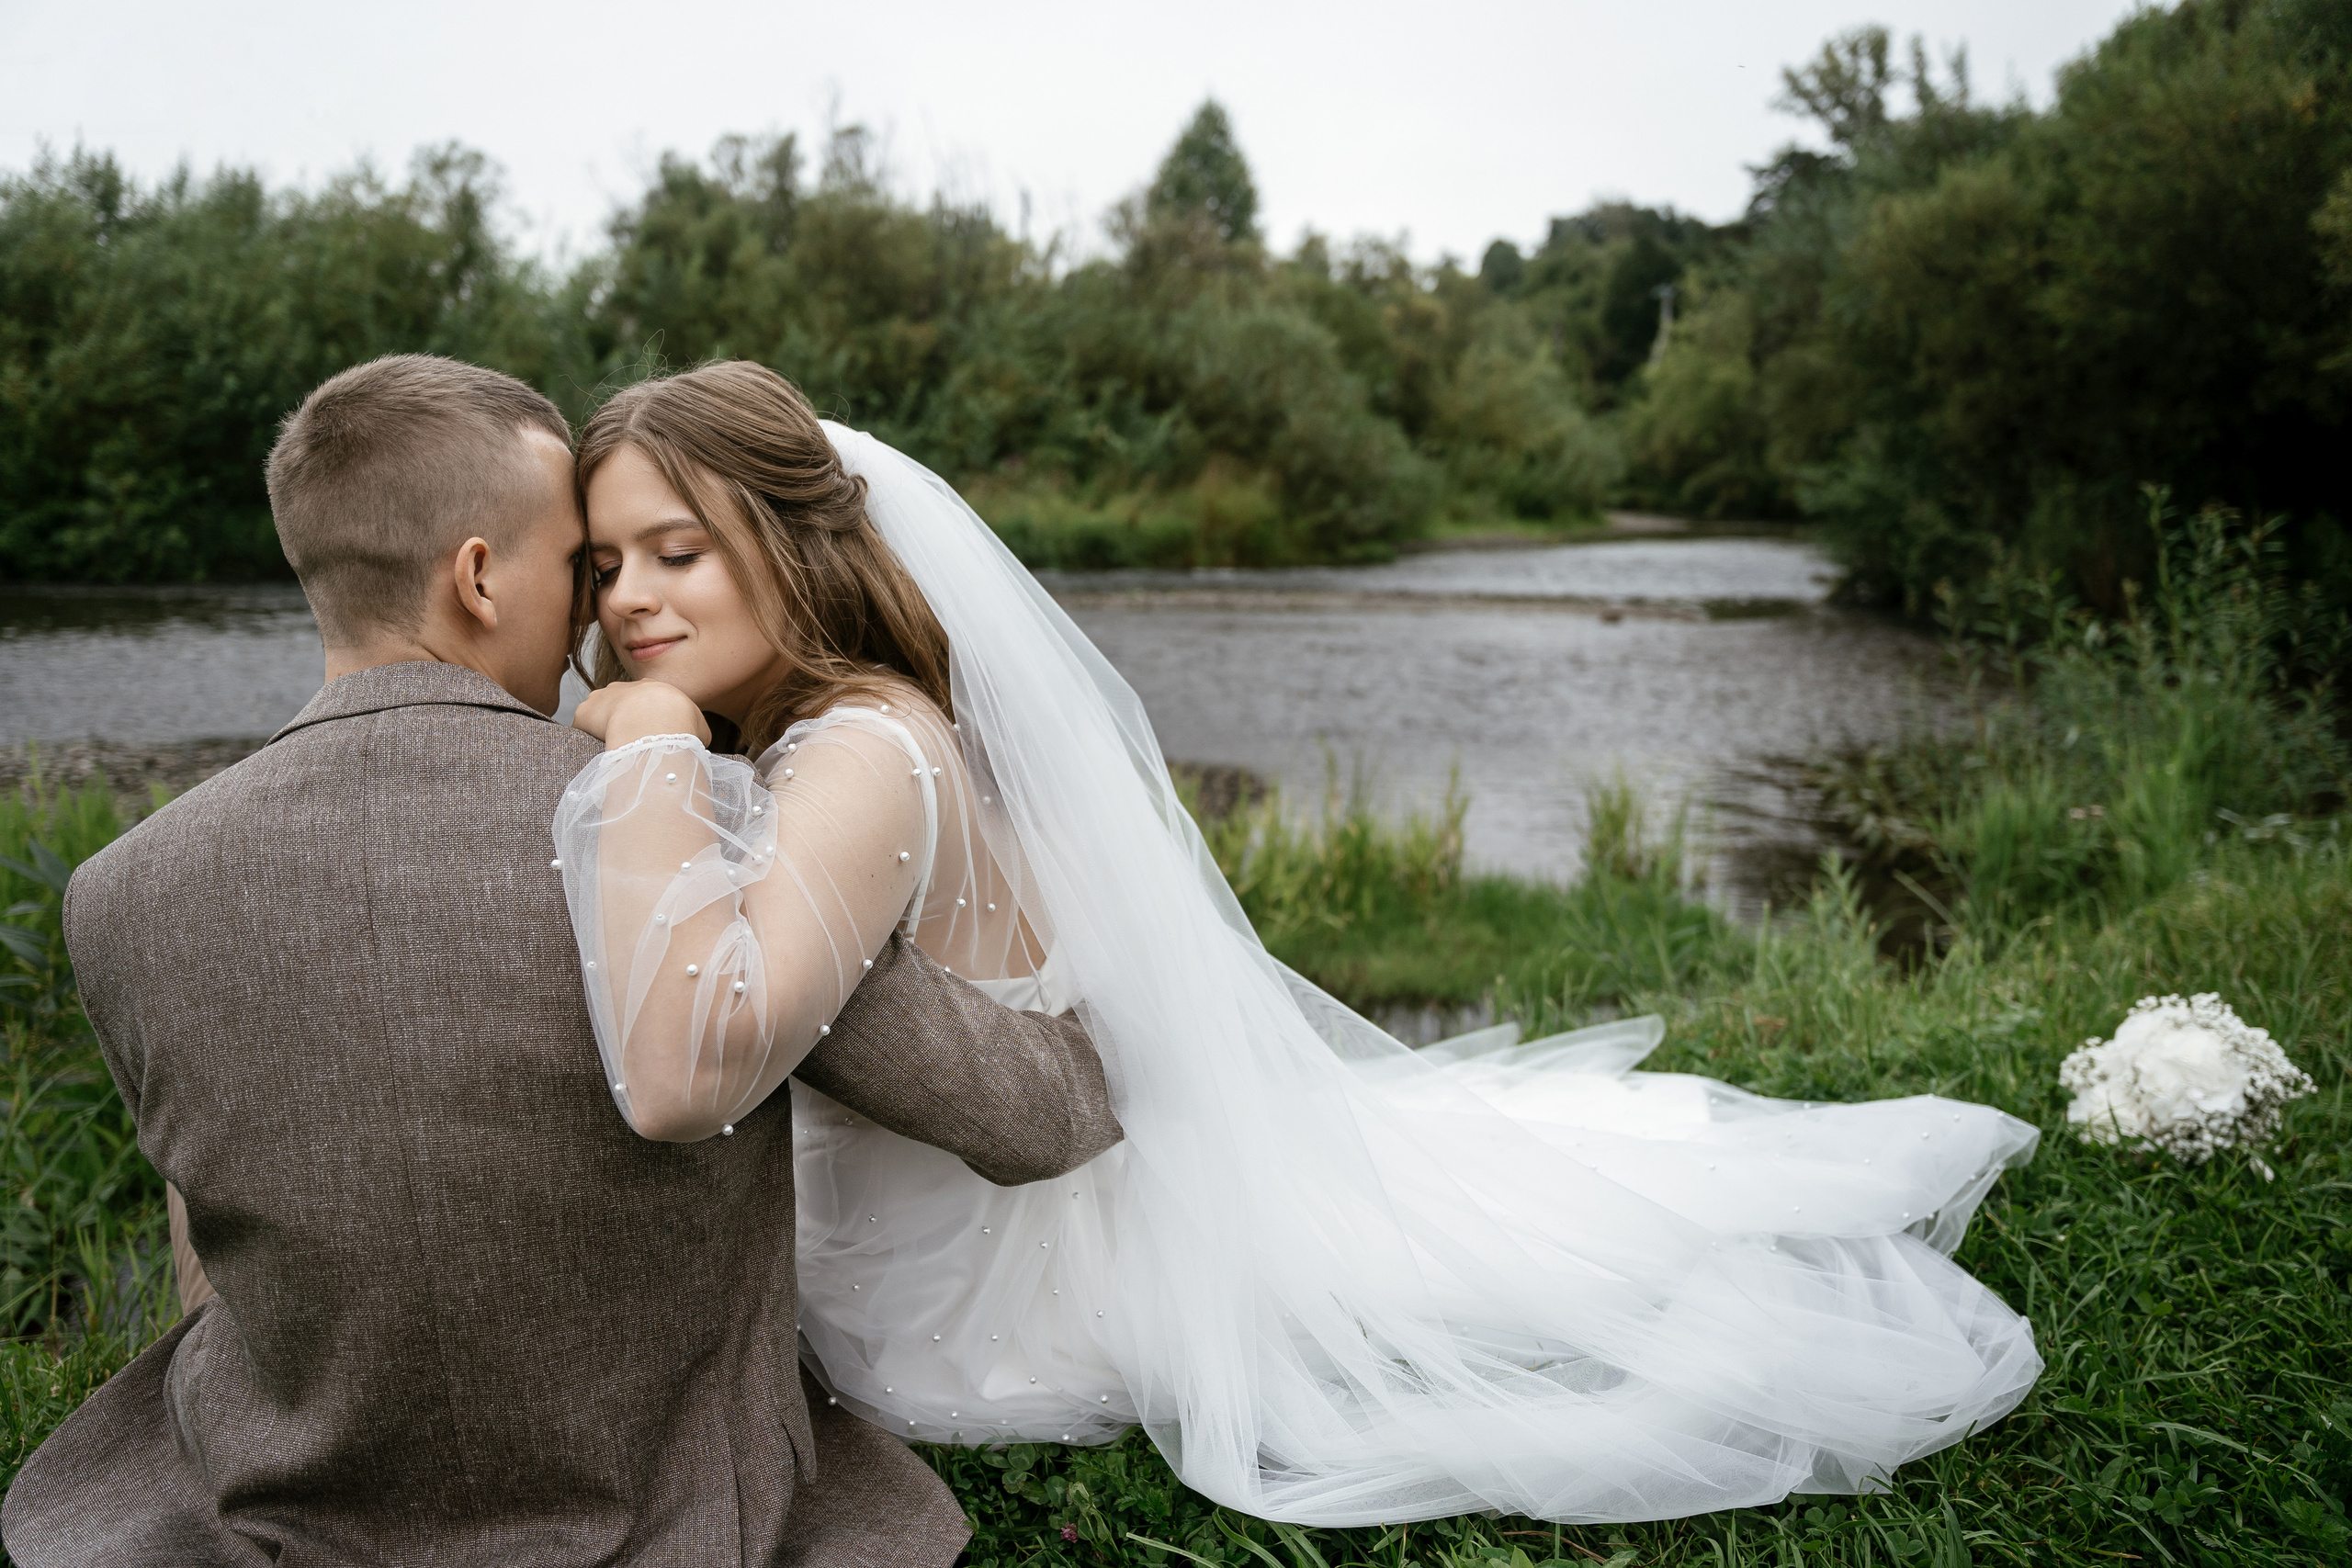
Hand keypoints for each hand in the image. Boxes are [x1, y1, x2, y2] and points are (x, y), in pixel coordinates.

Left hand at [574, 680, 711, 749]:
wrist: (655, 722)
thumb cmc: (680, 725)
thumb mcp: (700, 727)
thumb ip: (694, 730)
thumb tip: (693, 740)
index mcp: (652, 688)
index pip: (645, 701)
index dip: (646, 719)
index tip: (648, 735)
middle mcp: (624, 687)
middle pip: (619, 703)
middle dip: (622, 720)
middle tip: (631, 742)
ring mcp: (601, 697)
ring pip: (598, 712)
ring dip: (603, 727)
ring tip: (612, 747)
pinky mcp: (584, 712)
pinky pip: (583, 725)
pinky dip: (587, 736)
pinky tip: (596, 749)